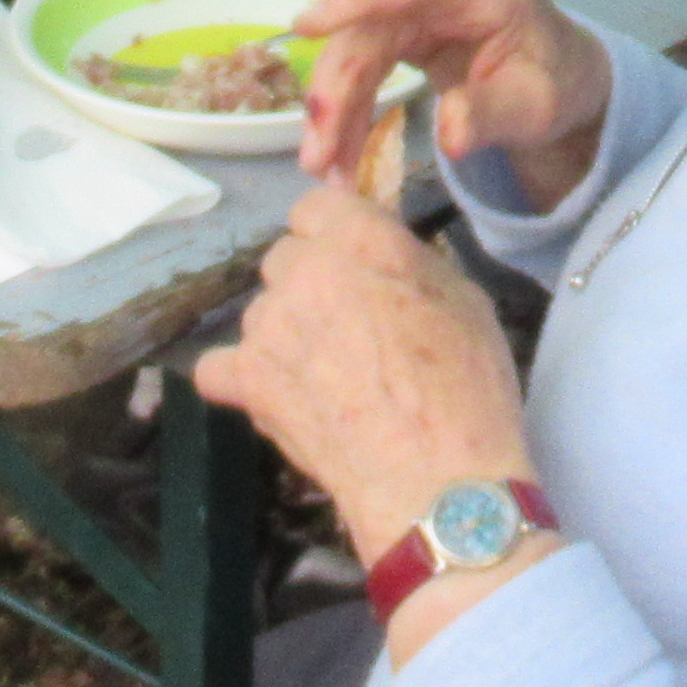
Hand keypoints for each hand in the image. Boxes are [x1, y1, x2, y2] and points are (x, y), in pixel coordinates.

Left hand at [190, 186, 543, 641]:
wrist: (436, 480)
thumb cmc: (467, 388)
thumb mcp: (465, 301)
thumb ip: (410, 261)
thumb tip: (381, 255)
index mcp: (362, 240)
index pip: (317, 206)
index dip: (335, 235)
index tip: (355, 266)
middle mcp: (305, 271)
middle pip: (284, 258)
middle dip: (310, 284)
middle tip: (348, 329)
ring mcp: (268, 326)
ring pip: (261, 313)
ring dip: (284, 334)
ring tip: (326, 380)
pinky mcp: (246, 380)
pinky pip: (218, 366)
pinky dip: (241, 379)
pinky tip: (276, 398)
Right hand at [291, 0, 615, 205]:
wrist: (562, 77)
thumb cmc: (553, 84)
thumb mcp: (535, 109)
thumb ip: (491, 116)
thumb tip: (450, 137)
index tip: (305, 26)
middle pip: (370, 25)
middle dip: (336, 89)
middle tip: (317, 156)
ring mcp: (419, 0)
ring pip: (356, 45)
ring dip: (334, 107)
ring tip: (323, 166)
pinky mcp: (403, 23)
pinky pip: (362, 59)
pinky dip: (347, 106)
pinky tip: (336, 149)